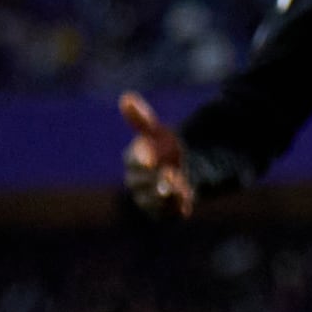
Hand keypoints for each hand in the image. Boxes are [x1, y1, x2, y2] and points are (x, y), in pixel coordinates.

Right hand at [117, 92, 196, 216]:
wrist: (183, 169)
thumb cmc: (164, 147)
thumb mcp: (157, 131)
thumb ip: (142, 118)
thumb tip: (126, 97)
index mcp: (133, 160)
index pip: (132, 160)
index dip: (141, 160)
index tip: (151, 160)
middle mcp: (135, 181)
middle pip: (140, 182)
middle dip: (155, 177)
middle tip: (171, 171)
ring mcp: (146, 198)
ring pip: (151, 200)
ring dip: (166, 193)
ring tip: (180, 184)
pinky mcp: (160, 212)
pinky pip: (165, 213)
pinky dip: (176, 206)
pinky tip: (186, 198)